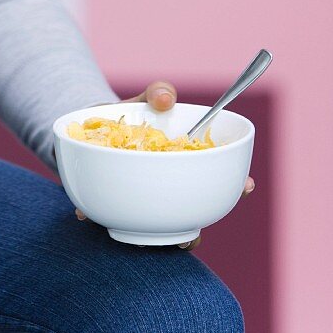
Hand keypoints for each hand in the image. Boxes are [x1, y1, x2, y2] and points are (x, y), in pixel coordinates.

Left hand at [73, 80, 255, 250]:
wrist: (93, 126)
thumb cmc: (132, 116)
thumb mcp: (146, 100)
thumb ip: (158, 93)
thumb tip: (166, 98)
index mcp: (187, 167)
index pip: (221, 182)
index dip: (238, 185)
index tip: (247, 185)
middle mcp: (169, 193)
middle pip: (192, 220)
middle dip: (194, 233)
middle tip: (191, 236)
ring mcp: (142, 204)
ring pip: (155, 233)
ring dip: (152, 239)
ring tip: (144, 237)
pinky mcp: (109, 205)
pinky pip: (106, 217)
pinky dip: (95, 216)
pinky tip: (85, 213)